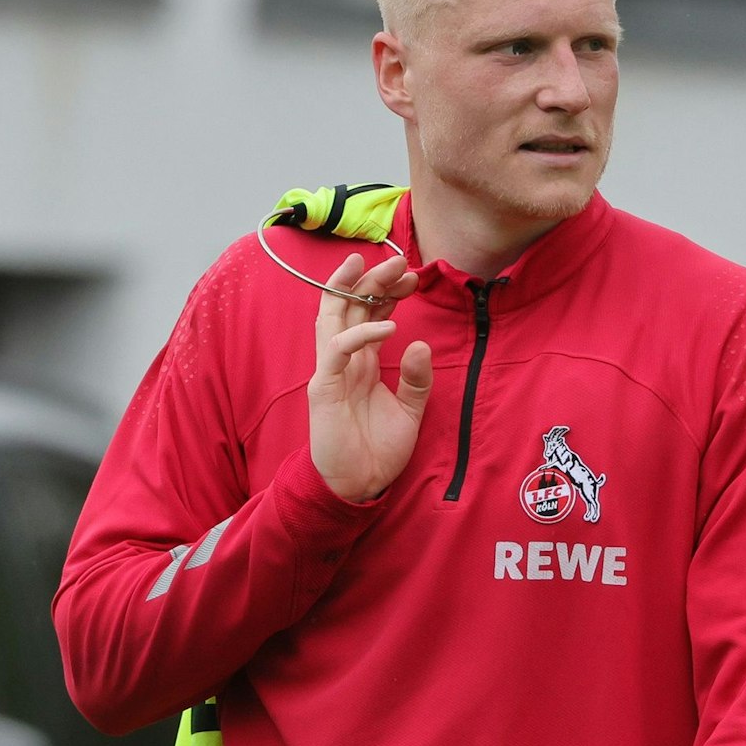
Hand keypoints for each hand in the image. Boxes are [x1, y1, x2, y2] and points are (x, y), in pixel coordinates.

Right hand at [307, 251, 430, 502]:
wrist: (359, 486)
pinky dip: (361, 334)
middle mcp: (344, 361)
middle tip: (399, 260)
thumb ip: (417, 379)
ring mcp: (331, 371)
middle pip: (352, 307)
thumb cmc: (378, 450)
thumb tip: (421, 344)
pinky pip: (336, 350)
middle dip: (372, 279)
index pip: (370, 315)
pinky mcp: (323, 388)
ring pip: (334, 317)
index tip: (413, 276)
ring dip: (352, 289)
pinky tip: (389, 327)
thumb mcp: (410, 411)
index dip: (387, 292)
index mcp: (362, 363)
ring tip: (375, 266)